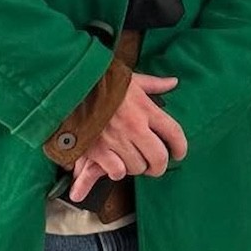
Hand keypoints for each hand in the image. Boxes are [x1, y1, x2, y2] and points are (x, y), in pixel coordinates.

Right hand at [69, 73, 187, 201]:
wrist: (69, 86)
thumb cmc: (101, 81)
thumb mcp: (131, 79)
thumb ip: (154, 84)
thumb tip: (174, 82)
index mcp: (146, 108)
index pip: (174, 133)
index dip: (181, 147)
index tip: (179, 154)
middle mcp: (135, 126)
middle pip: (159, 157)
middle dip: (159, 166)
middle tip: (155, 167)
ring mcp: (116, 139)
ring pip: (138, 167)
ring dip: (136, 168)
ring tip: (132, 162)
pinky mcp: (97, 149)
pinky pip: (117, 171)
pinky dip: (117, 171)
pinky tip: (114, 164)